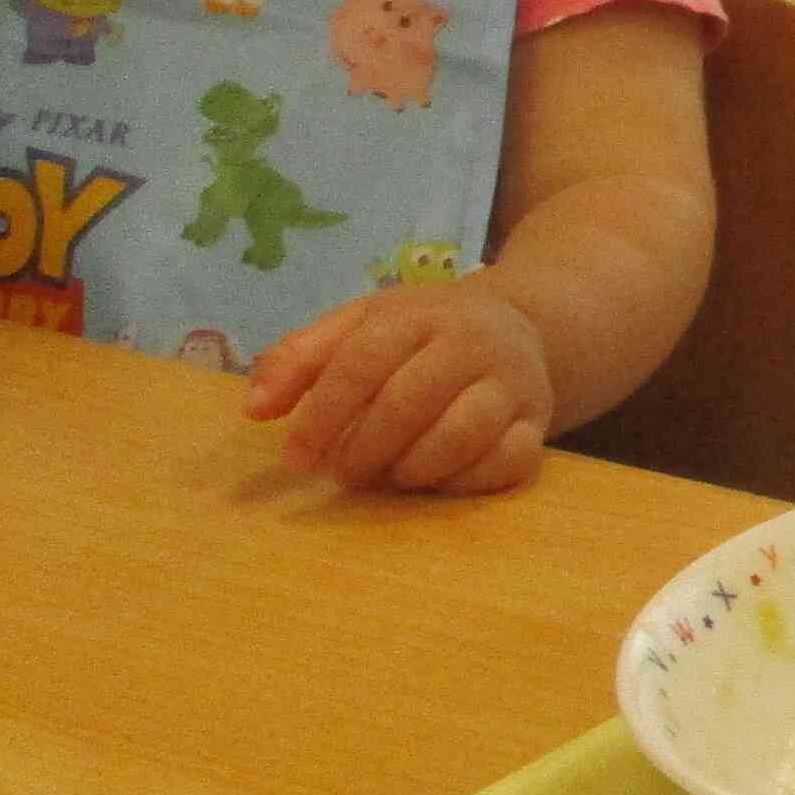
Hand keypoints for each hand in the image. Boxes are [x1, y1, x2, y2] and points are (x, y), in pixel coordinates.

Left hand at [244, 276, 557, 492]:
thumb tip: (255, 409)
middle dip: (365, 448)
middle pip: (410, 400)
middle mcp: (472, 342)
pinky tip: (439, 480)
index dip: (323, 414)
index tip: (296, 457)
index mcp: (418, 314)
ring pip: (465, 432)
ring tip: (390, 476)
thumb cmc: (421, 333)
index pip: (362, 362)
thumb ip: (301, 358)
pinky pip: (510, 459)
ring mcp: (513, 381)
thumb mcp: (361, 324)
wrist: (520, 324)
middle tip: (344, 474)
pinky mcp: (539, 419)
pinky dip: (468, 479)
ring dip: (415, 467)